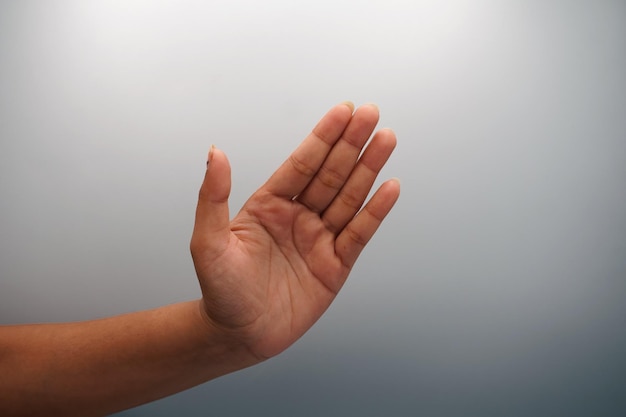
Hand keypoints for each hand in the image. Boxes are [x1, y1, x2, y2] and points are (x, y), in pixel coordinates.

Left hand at [190, 102, 399, 359]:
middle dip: (352, 143)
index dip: (323, 137)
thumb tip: (215, 152)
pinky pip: (359, 234)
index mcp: (270, 205)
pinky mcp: (336, 266)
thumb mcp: (207, 244)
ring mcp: (319, 239)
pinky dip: (375, 211)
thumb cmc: (221, 291)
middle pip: (331, 174)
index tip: (344, 110)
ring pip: (349, 197)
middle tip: (372, 114)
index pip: (302, 164)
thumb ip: (213, 198)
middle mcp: (298, 217)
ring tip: (387, 139)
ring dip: (369, 168)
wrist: (238, 335)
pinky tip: (389, 187)